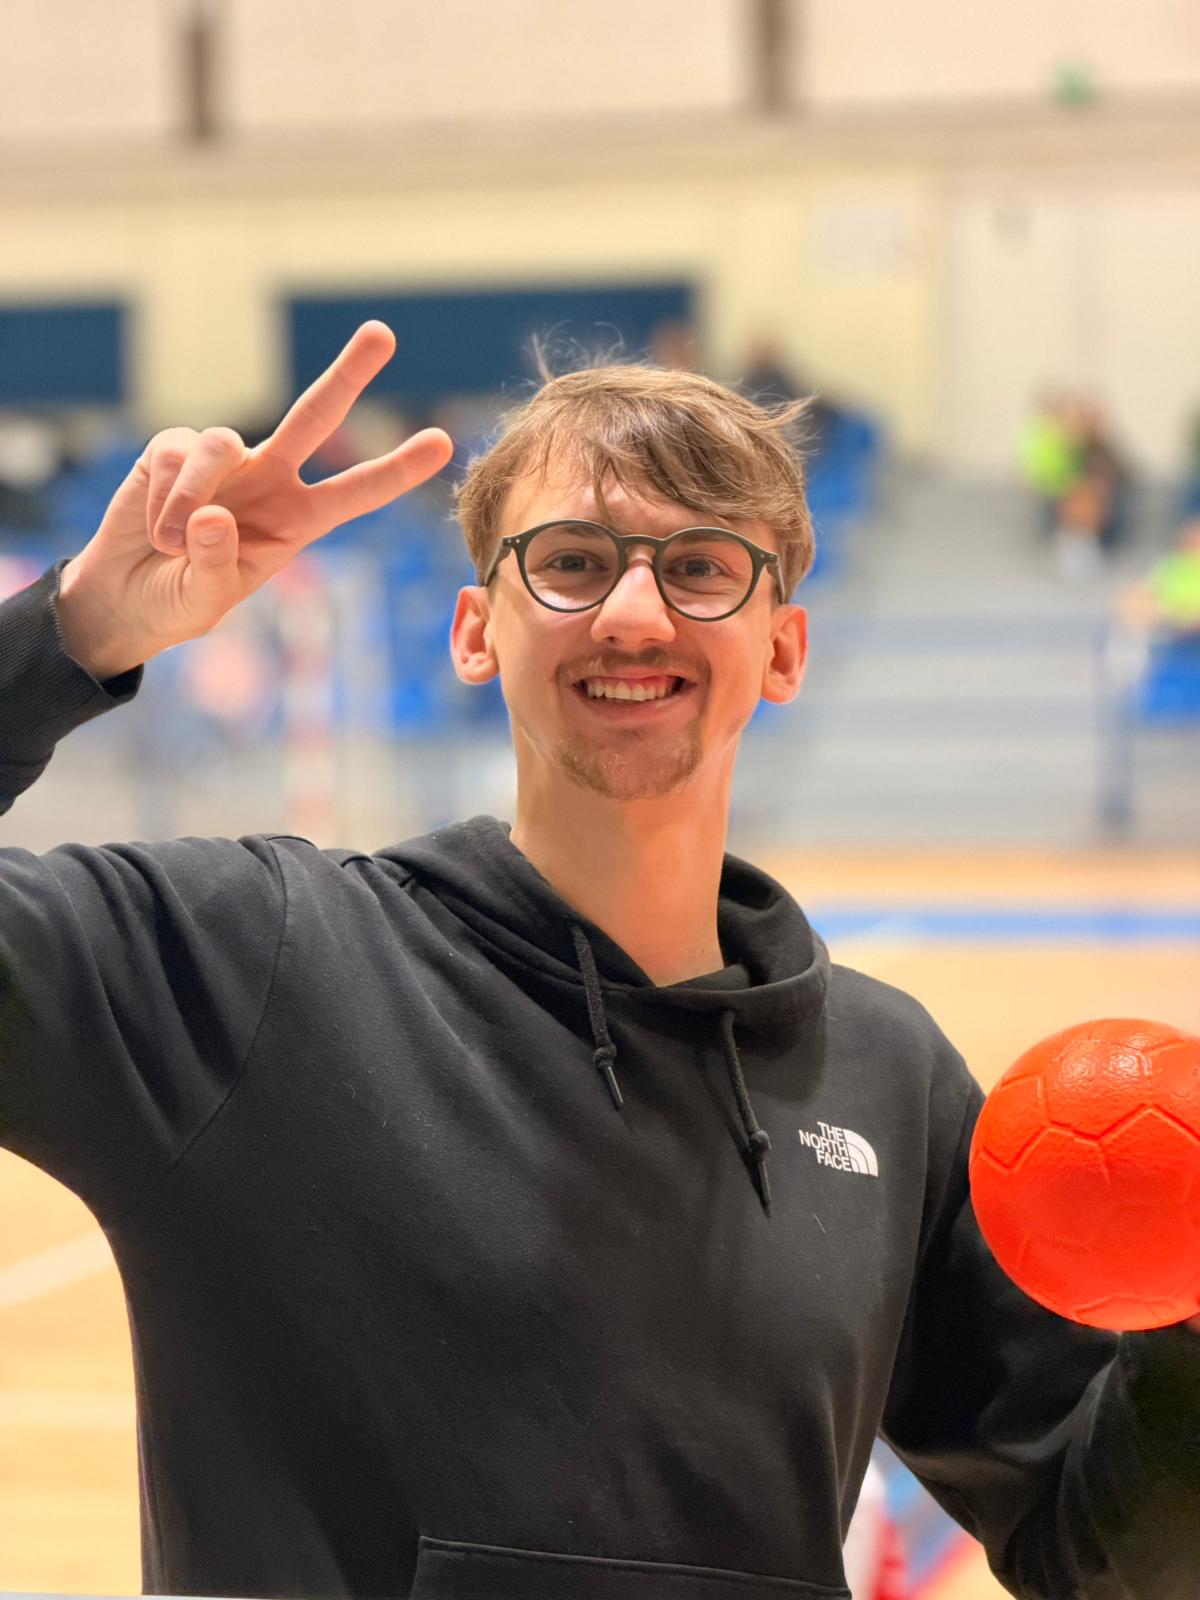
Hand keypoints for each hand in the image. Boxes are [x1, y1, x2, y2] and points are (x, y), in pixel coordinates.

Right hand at [57, 322, 452, 678]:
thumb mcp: (207, 600)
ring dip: (190, 498)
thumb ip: (217, 564)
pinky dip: (161, 498)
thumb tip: (215, 513)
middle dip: (348, 374)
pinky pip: (174, 456)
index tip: (442, 441)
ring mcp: (225, 460)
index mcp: (298, 521)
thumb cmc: (181, 600)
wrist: (126, 596)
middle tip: (383, 334)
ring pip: (222, 445)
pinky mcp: (173, 449)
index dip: (397, 469)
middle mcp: (270, 479)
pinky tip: (153, 527)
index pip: (356, 492)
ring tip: (172, 542)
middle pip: (313, 416)